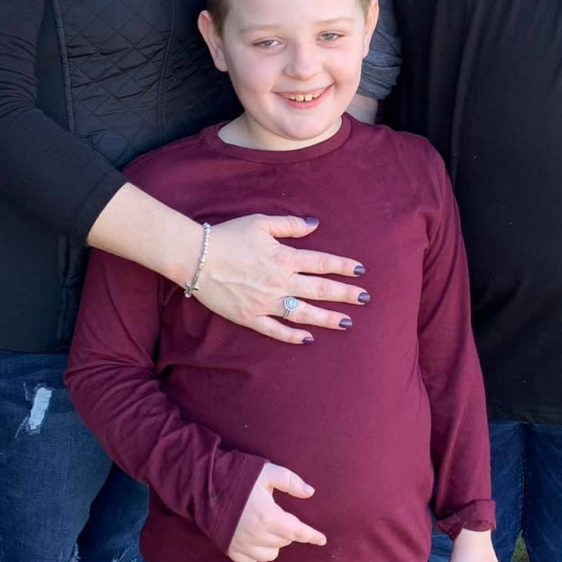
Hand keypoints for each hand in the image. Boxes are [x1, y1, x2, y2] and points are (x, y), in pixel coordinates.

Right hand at [199, 215, 369, 345]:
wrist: (196, 258)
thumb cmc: (228, 236)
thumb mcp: (261, 222)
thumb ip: (290, 225)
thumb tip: (315, 224)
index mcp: (284, 257)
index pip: (322, 263)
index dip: (343, 266)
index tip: (361, 270)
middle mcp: (279, 282)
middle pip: (320, 290)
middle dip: (345, 294)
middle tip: (365, 299)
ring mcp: (265, 302)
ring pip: (303, 313)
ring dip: (328, 318)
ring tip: (347, 322)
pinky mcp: (250, 317)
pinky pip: (276, 330)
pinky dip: (293, 336)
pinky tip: (308, 339)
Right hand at [227, 462, 326, 561]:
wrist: (204, 484)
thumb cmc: (238, 475)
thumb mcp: (267, 472)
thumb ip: (290, 482)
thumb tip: (310, 493)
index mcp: (268, 516)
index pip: (297, 532)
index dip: (312, 536)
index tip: (322, 540)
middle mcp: (257, 535)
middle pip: (285, 542)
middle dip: (289, 532)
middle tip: (281, 516)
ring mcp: (242, 545)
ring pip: (270, 555)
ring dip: (275, 544)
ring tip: (269, 529)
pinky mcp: (230, 550)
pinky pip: (251, 561)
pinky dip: (257, 553)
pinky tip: (255, 540)